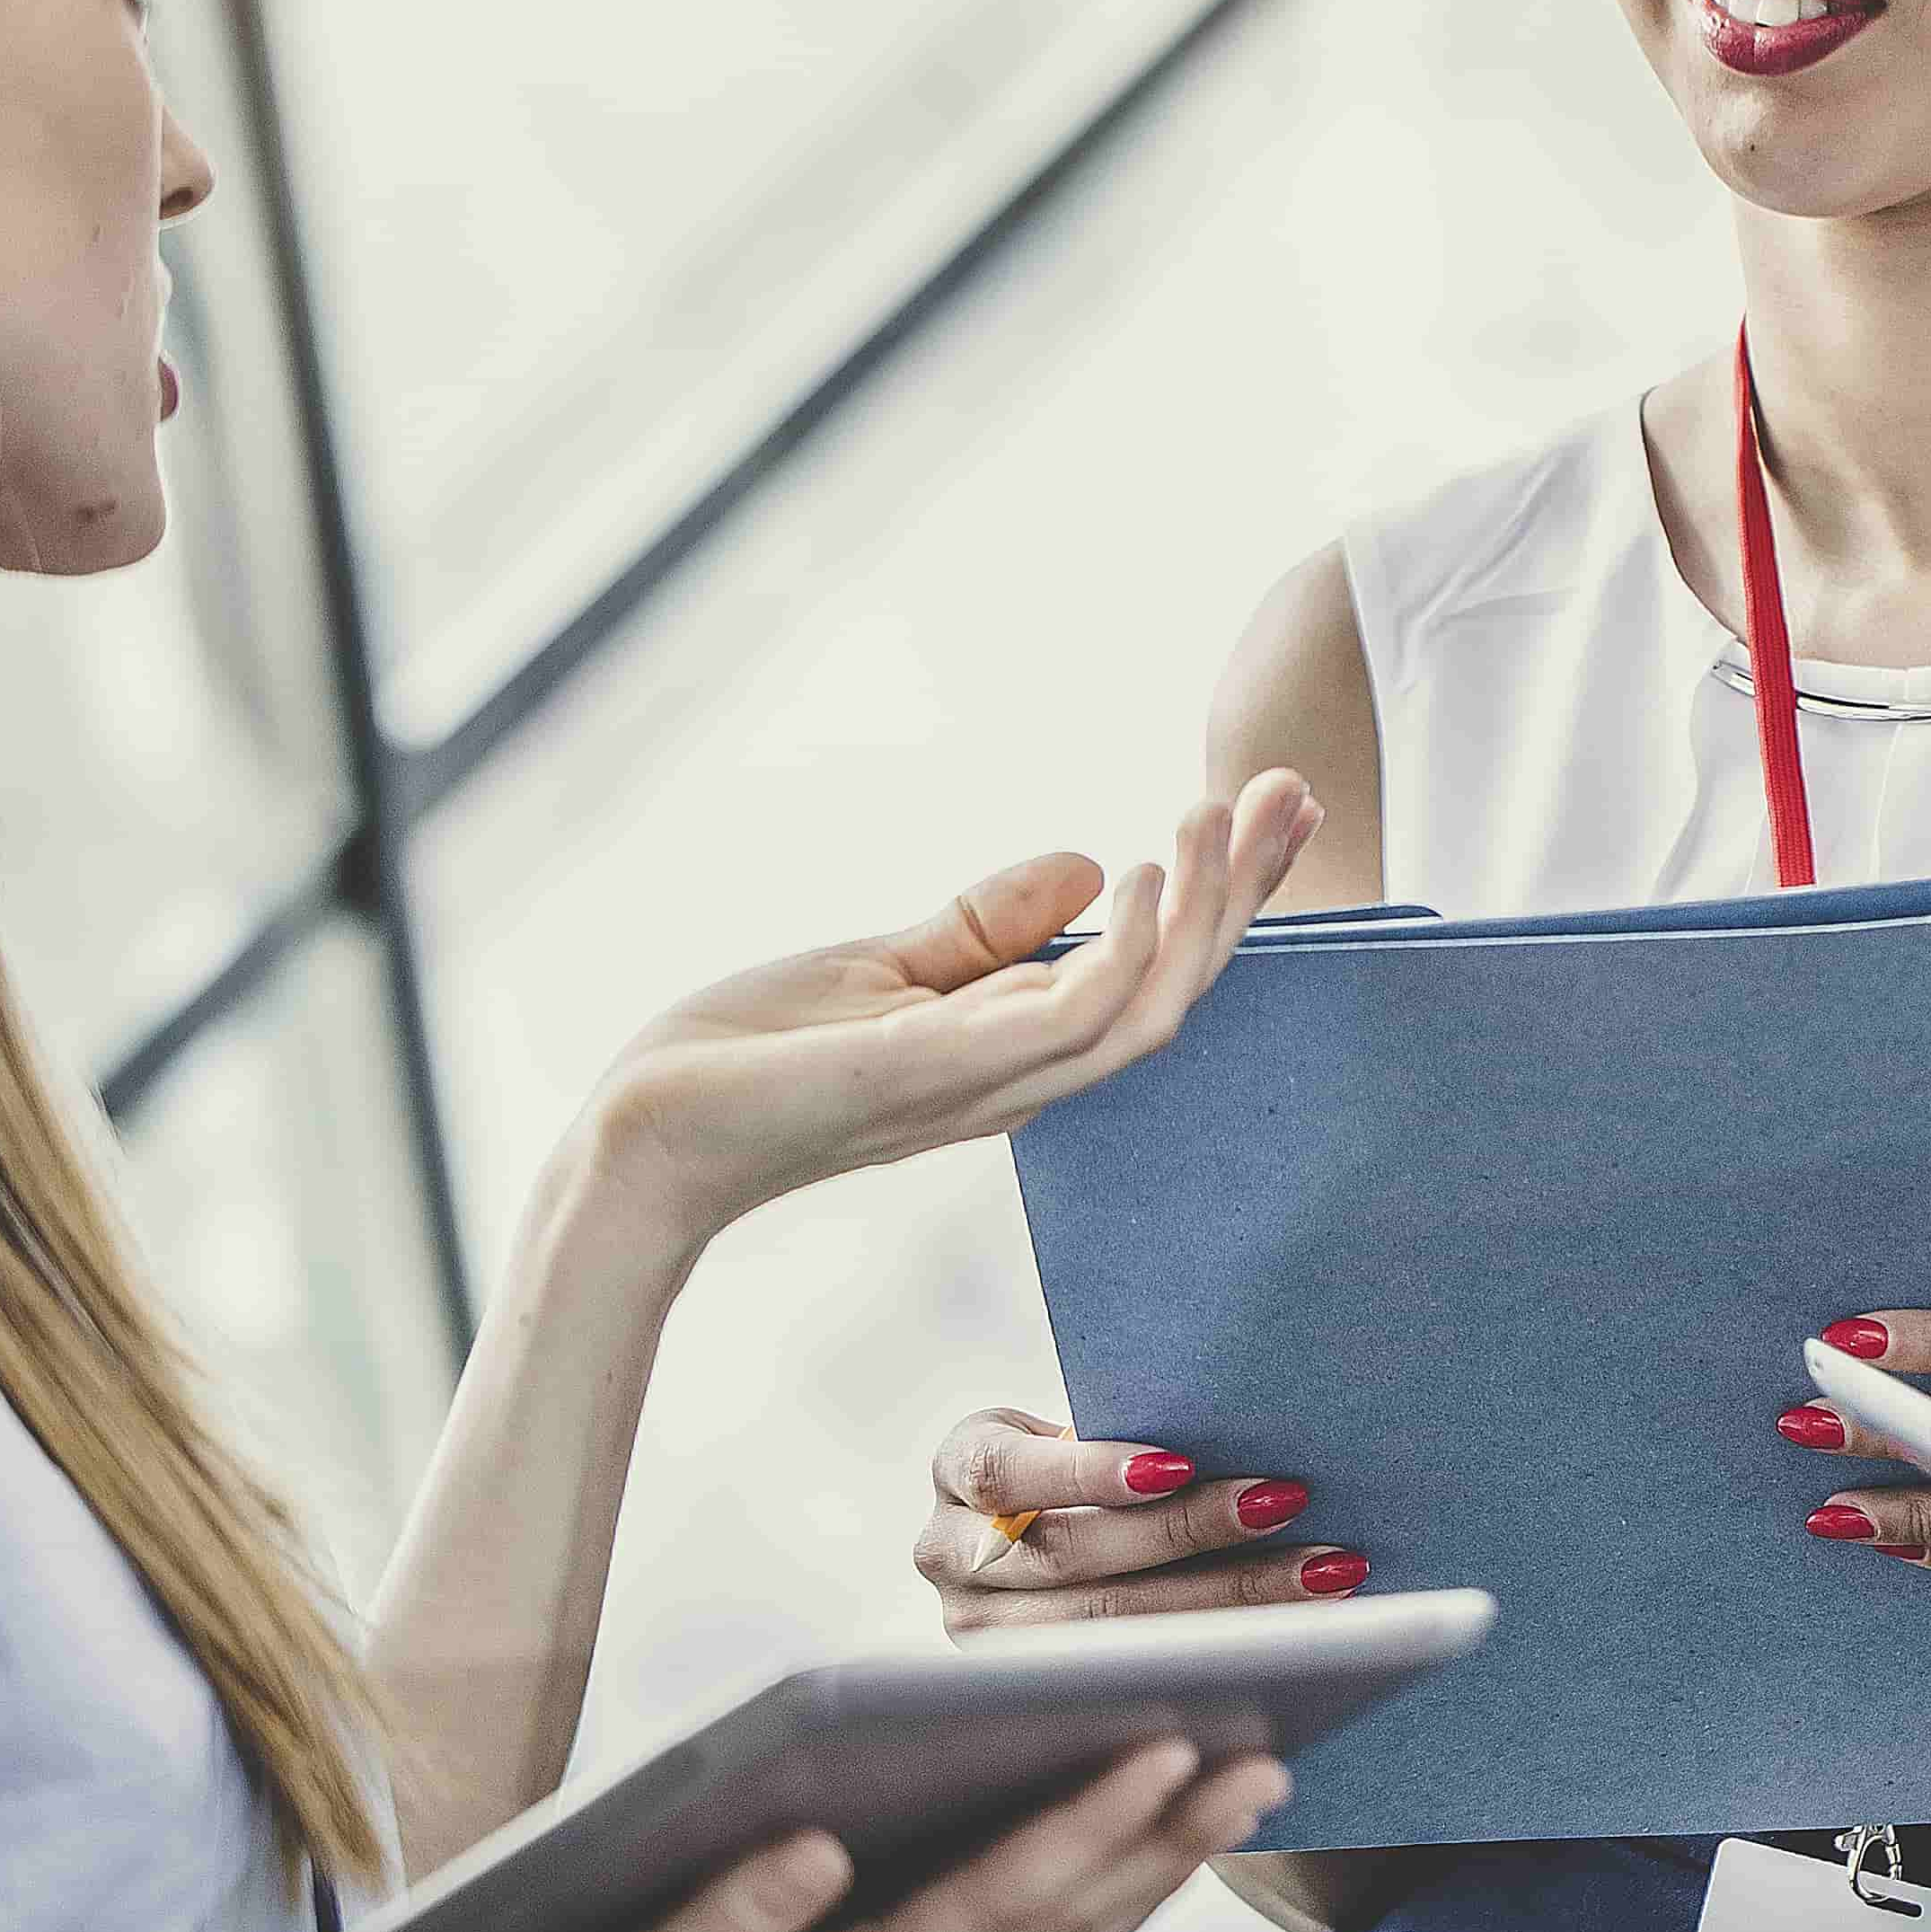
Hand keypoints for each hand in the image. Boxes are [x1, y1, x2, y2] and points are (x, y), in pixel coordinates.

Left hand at [584, 774, 1318, 1237]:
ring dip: (1196, 913)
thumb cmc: (746, 1058)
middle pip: (1175, 990)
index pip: (1151, 973)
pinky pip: (1065, 1019)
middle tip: (1289, 794)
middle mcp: (1022, 1077)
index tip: (1275, 806)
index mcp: (1016, 1053)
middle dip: (1241, 893)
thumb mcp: (881, 967)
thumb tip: (1086, 863)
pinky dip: (1117, 950)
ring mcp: (985, 1082)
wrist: (640, 1136)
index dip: (1222, 897)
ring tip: (1212, 815)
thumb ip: (982, 927)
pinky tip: (1131, 874)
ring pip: (1146, 1008)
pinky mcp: (935, 1072)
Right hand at [915, 1407, 1365, 1627]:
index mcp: (960, 1467)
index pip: (1007, 1471)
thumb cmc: (1087, 1466)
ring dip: (1227, 1595)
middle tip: (1287, 1502)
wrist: (1046, 1527)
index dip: (1089, 1472)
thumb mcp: (1085, 1433)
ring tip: (1322, 1568)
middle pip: (1069, 1556)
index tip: (1179, 1464)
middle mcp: (948, 1554)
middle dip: (1189, 1531)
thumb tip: (1246, 1427)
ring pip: (1104, 1625)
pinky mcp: (1027, 1683)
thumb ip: (1130, 1433)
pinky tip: (1296, 1625)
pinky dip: (1220, 1642)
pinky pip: (1127, 1669)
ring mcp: (977, 1630)